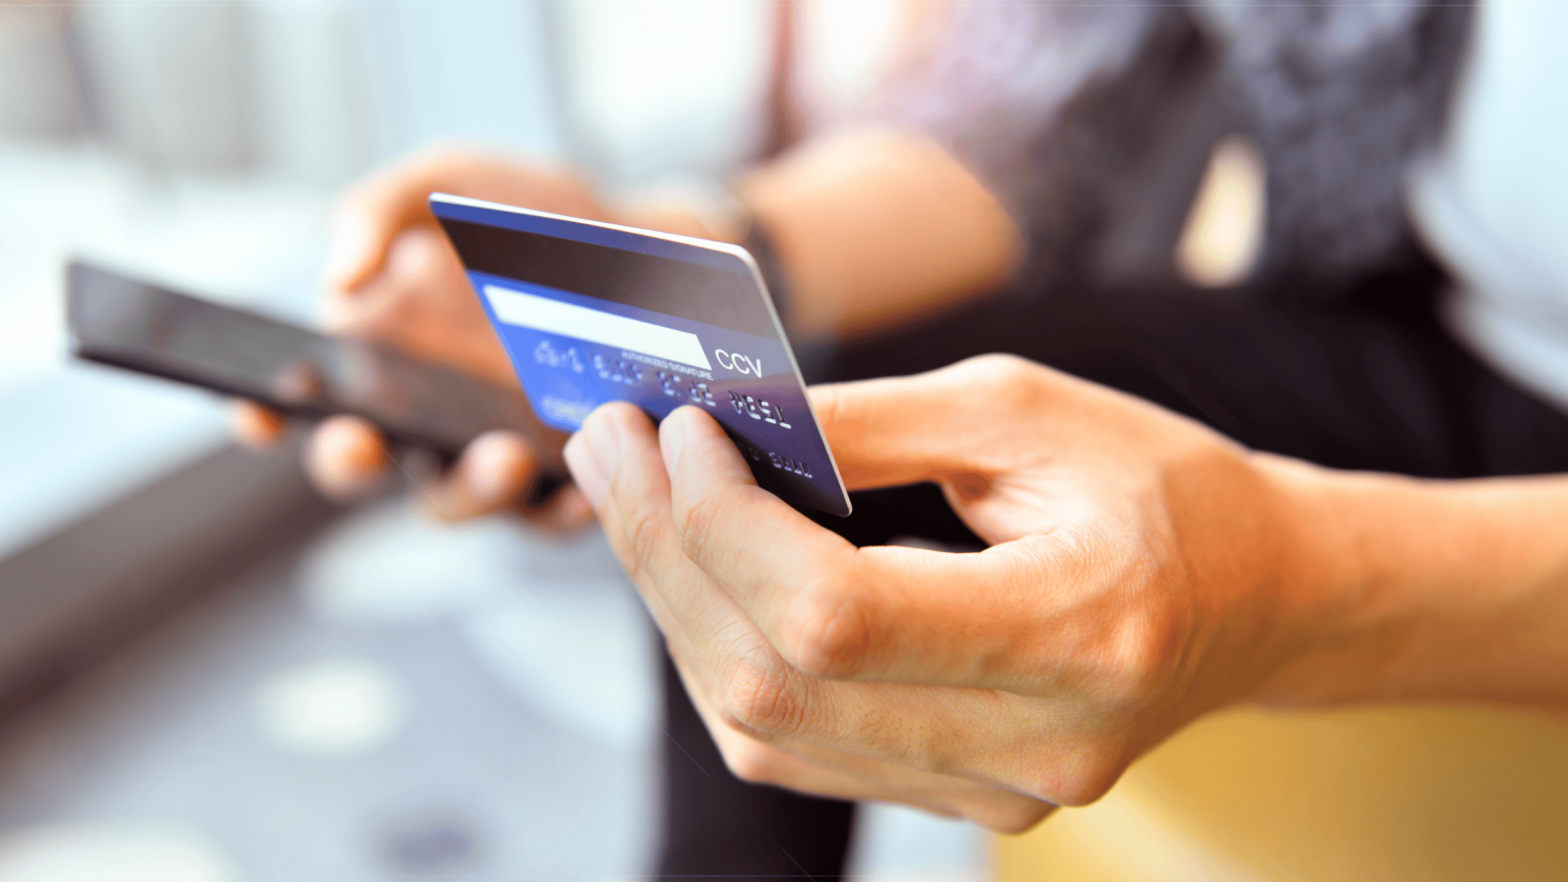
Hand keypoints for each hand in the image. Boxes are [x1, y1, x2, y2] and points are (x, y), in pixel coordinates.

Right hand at [236, 147, 613, 525]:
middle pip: (369, 468)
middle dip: (352, 462)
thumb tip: (337, 282)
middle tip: (360, 442)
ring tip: (500, 456)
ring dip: (471, 487)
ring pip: (460, 496)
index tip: (255, 413)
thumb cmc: (527, 215)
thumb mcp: (445, 182)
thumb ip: (377, 210)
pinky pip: (553, 512)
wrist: (642, 240)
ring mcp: (491, 451)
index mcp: (376, 357)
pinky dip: (561, 507)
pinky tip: (578, 487)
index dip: (267, 416)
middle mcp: (424, 417)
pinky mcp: (563, 475)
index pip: (304, 401)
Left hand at [562, 355, 1327, 829]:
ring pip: (766, 728)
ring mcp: (998, 792)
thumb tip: (720, 423)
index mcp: (1081, 632)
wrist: (1261, 596)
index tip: (676, 430)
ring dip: (679, 605)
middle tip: (610, 446)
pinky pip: (797, 748)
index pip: (839, 616)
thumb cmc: (1161, 484)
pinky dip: (726, 654)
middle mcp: (1036, 745)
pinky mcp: (965, 797)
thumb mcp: (1023, 412)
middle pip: (778, 679)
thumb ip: (865, 426)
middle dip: (668, 553)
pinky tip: (704, 572)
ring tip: (638, 499)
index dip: (728, 524)